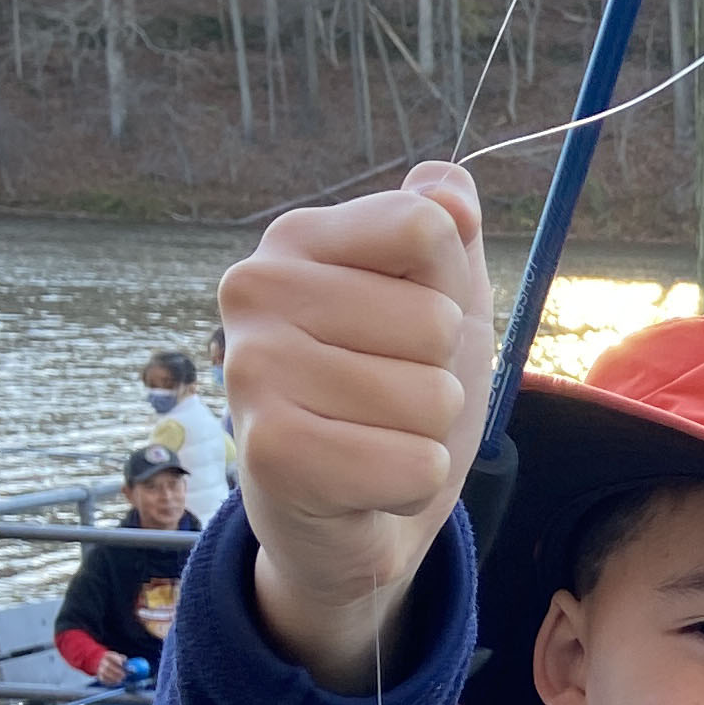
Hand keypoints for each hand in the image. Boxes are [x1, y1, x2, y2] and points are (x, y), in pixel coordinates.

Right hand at [220, 163, 493, 686]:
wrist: (351, 515)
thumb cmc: (390, 394)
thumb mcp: (436, 300)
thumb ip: (445, 231)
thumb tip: (451, 190)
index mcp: (295, 238)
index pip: (428, 228)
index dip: (447, 291)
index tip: (403, 328)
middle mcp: (254, 289)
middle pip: (436, 321)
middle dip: (437, 376)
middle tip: (385, 401)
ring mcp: (252, 368)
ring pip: (431, 397)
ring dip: (424, 435)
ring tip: (372, 441)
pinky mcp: (269, 452)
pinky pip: (414, 463)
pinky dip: (410, 484)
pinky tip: (364, 484)